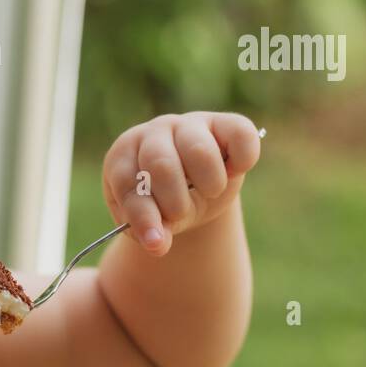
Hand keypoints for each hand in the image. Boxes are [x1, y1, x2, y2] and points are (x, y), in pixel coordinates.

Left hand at [102, 111, 261, 255]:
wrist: (195, 187)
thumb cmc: (164, 202)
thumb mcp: (152, 219)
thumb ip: (151, 230)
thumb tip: (158, 244)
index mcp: (123, 155)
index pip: (126, 181)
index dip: (143, 215)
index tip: (156, 242)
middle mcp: (153, 133)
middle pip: (161, 164)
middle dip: (176, 202)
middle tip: (182, 212)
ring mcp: (189, 123)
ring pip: (199, 151)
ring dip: (209, 184)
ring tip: (209, 191)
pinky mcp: (225, 123)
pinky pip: (239, 136)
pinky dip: (242, 160)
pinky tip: (233, 171)